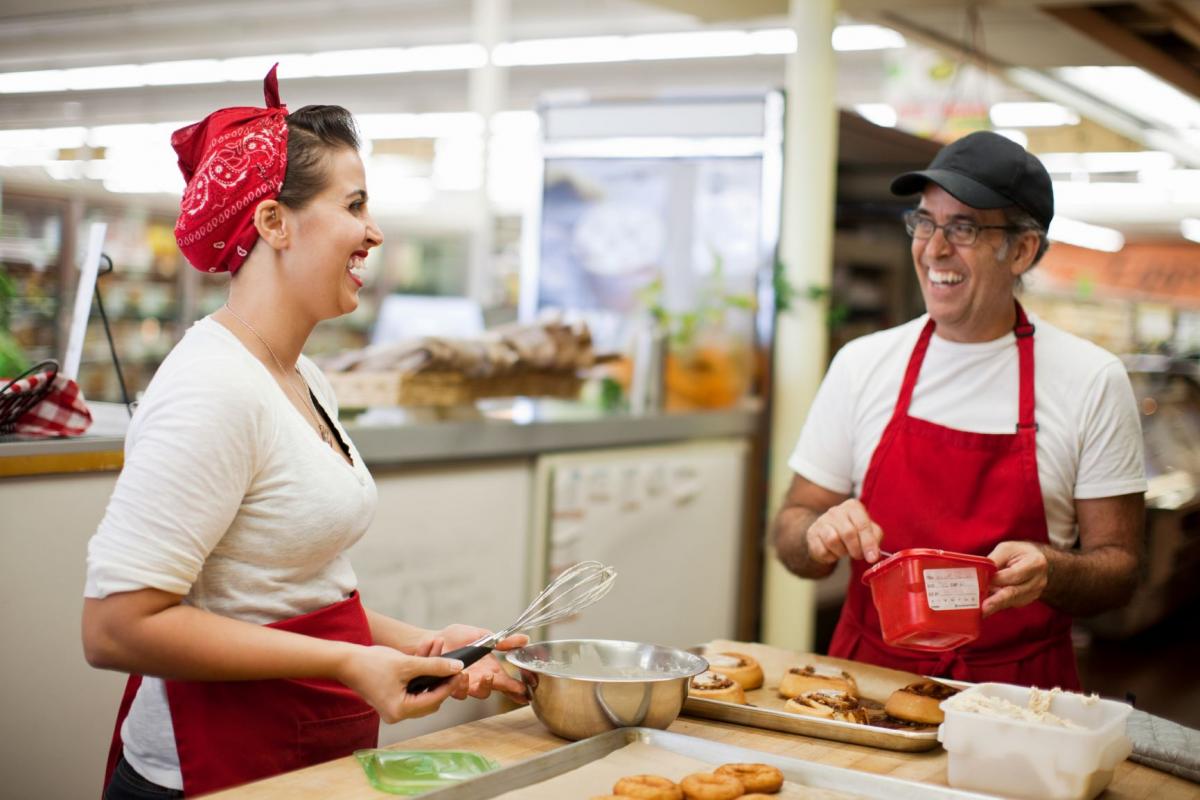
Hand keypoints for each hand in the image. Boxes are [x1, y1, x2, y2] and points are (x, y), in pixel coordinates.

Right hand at [337, 639, 468, 722]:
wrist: (346, 661)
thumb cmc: (371, 664)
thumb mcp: (407, 664)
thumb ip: (434, 666)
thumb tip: (457, 667)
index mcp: (400, 711)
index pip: (434, 699)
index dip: (449, 684)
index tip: (461, 670)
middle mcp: (398, 714)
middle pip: (430, 697)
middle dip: (441, 675)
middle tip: (452, 660)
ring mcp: (395, 707)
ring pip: (423, 689)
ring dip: (431, 668)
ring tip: (436, 645)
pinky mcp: (393, 697)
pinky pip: (414, 686)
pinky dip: (420, 670)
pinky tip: (426, 651)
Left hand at [424, 624, 529, 703]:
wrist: (435, 639)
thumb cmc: (459, 638)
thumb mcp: (484, 635)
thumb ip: (504, 641)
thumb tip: (525, 639)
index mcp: (490, 669)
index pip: (506, 683)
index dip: (515, 690)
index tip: (525, 693)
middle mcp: (478, 680)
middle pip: (489, 691)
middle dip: (491, 685)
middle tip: (491, 675)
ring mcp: (463, 684)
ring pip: (471, 693)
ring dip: (473, 685)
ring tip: (470, 673)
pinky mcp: (446, 684)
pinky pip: (452, 688)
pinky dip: (455, 680)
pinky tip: (458, 671)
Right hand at [805, 498, 884, 565]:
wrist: (828, 535)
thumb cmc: (853, 532)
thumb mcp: (869, 532)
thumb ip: (875, 539)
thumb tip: (873, 554)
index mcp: (853, 506)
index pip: (862, 524)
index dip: (868, 542)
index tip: (872, 557)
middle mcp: (836, 510)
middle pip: (848, 533)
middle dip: (856, 549)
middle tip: (858, 555)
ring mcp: (821, 521)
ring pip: (832, 540)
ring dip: (842, 552)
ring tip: (844, 551)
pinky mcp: (812, 533)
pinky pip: (822, 550)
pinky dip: (830, 556)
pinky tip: (832, 551)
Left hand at [983, 541, 1049, 616]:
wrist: (1036, 559)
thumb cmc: (1019, 552)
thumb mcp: (1006, 549)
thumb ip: (994, 560)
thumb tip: (979, 572)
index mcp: (1035, 563)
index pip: (1013, 575)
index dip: (997, 579)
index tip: (982, 582)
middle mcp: (1038, 580)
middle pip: (1014, 592)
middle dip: (997, 601)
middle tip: (984, 608)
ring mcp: (1035, 592)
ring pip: (1012, 601)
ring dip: (996, 605)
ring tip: (982, 609)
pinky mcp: (1028, 600)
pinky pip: (1012, 604)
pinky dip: (999, 604)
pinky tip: (988, 605)